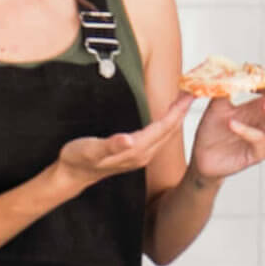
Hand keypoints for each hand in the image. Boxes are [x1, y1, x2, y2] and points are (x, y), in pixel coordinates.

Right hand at [56, 94, 190, 186]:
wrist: (72, 174)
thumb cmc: (78, 159)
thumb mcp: (91, 150)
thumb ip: (111, 145)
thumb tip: (128, 140)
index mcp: (135, 150)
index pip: (163, 127)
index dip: (177, 110)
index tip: (188, 95)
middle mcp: (143, 155)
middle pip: (169, 130)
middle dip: (181, 111)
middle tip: (192, 91)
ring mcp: (141, 156)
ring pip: (166, 134)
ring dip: (176, 117)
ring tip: (183, 100)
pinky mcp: (137, 155)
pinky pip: (159, 137)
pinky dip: (167, 123)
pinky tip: (167, 116)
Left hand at [187, 89, 264, 181]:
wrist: (200, 156)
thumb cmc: (212, 131)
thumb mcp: (216, 106)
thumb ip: (225, 90)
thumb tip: (231, 71)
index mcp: (259, 109)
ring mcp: (262, 140)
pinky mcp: (255, 154)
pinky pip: (258, 142)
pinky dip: (248, 131)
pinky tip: (233, 124)